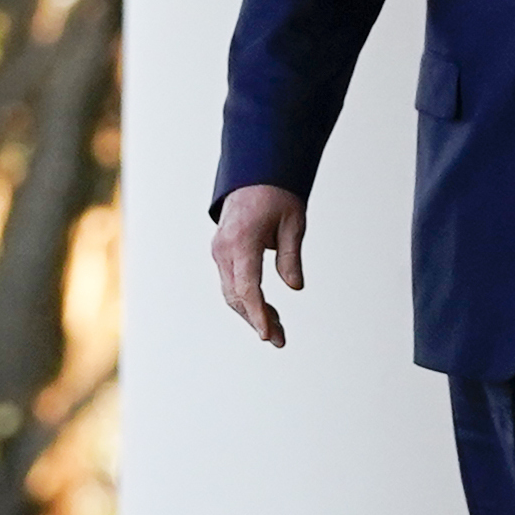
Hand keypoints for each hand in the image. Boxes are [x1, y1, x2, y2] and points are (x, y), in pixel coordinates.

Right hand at [214, 184, 308, 346]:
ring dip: (252, 313)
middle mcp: (224, 248)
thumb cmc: (276, 194)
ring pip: (232, 293)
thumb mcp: (293, 223)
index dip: (257, 313)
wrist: (254, 174)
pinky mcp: (222, 253)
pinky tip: (266, 312)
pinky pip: (232, 283)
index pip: (247, 286)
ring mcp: (220, 251)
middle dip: (257, 320)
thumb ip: (290, 256)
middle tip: (279, 340)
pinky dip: (247, 300)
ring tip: (277, 330)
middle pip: (236, 295)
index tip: (268, 334)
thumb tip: (294, 286)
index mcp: (241, 240)